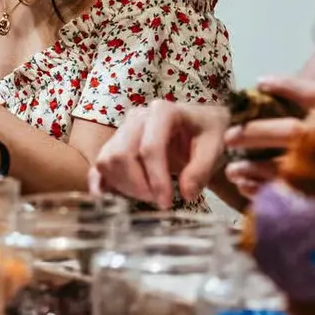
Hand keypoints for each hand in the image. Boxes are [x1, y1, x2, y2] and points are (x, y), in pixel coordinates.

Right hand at [90, 101, 232, 204]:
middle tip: (159, 200)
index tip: (167, 202)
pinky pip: (100, 164)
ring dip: (124, 185)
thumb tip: (186, 193)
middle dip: (138, 185)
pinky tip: (106, 198)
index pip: (150, 148)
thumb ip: (201, 170)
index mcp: (162, 112)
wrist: (200, 127)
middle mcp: (137, 117)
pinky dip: (100, 183)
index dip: (156, 179)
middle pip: (122, 155)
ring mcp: (124, 130)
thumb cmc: (207, 134)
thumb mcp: (214, 148)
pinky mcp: (116, 144)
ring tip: (148, 195)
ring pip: (107, 160)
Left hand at [222, 75, 314, 200]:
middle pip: (293, 132)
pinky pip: (286, 196)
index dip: (289, 87)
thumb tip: (303, 104)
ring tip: (232, 171)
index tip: (260, 83)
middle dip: (257, 133)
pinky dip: (263, 192)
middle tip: (230, 137)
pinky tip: (247, 188)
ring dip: (254, 168)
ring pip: (284, 167)